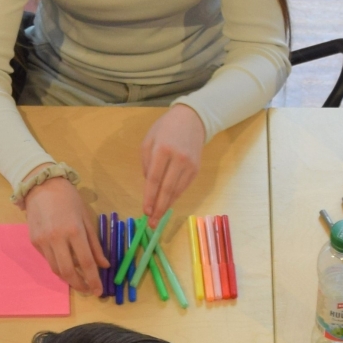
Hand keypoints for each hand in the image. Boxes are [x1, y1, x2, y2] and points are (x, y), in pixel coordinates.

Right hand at [23, 175, 105, 295]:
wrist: (41, 185)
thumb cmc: (69, 199)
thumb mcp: (86, 218)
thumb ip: (95, 244)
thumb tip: (104, 265)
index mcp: (74, 231)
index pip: (86, 262)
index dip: (93, 280)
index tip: (98, 291)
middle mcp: (56, 239)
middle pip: (67, 271)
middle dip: (79, 285)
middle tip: (87, 290)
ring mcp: (43, 241)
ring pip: (55, 269)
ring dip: (68, 278)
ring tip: (78, 280)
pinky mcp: (34, 242)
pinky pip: (48, 259)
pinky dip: (58, 265)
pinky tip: (66, 264)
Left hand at [139, 104, 206, 218]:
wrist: (192, 119)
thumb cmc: (165, 128)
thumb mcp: (148, 141)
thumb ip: (146, 163)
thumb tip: (149, 185)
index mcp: (163, 150)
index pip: (154, 179)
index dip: (149, 197)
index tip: (145, 211)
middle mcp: (178, 159)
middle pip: (167, 189)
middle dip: (159, 208)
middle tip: (152, 222)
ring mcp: (190, 165)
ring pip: (177, 190)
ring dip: (167, 205)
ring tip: (158, 218)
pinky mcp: (196, 169)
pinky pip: (184, 187)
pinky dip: (175, 197)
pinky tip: (168, 204)